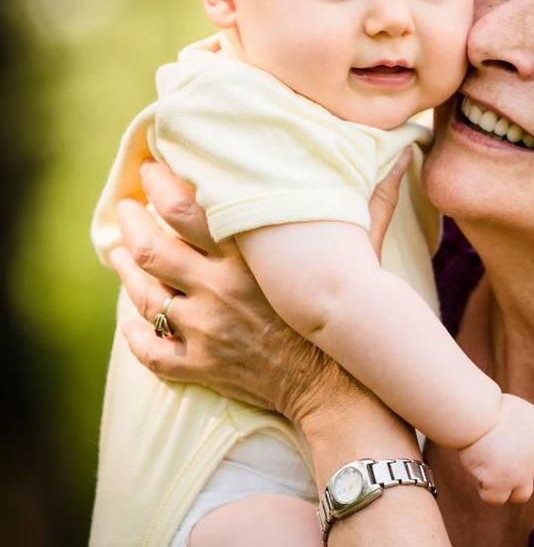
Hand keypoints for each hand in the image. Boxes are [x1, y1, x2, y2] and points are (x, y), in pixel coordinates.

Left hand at [110, 153, 408, 424]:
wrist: (344, 392)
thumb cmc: (354, 316)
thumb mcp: (364, 252)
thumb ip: (373, 200)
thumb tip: (402, 153)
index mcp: (253, 259)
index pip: (187, 209)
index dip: (160, 184)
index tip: (152, 169)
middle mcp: (221, 292)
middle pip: (150, 249)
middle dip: (129, 223)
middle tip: (126, 208)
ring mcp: (206, 333)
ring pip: (142, 296)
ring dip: (124, 270)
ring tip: (119, 251)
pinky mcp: (201, 367)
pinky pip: (150, 350)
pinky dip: (135, 332)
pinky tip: (133, 316)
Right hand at [457, 394, 533, 503]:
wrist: (475, 412)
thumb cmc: (493, 410)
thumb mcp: (527, 418)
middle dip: (526, 481)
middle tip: (505, 467)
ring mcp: (522, 473)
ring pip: (520, 495)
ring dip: (505, 485)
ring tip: (490, 463)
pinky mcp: (501, 483)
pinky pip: (495, 498)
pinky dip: (485, 489)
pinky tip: (478, 470)